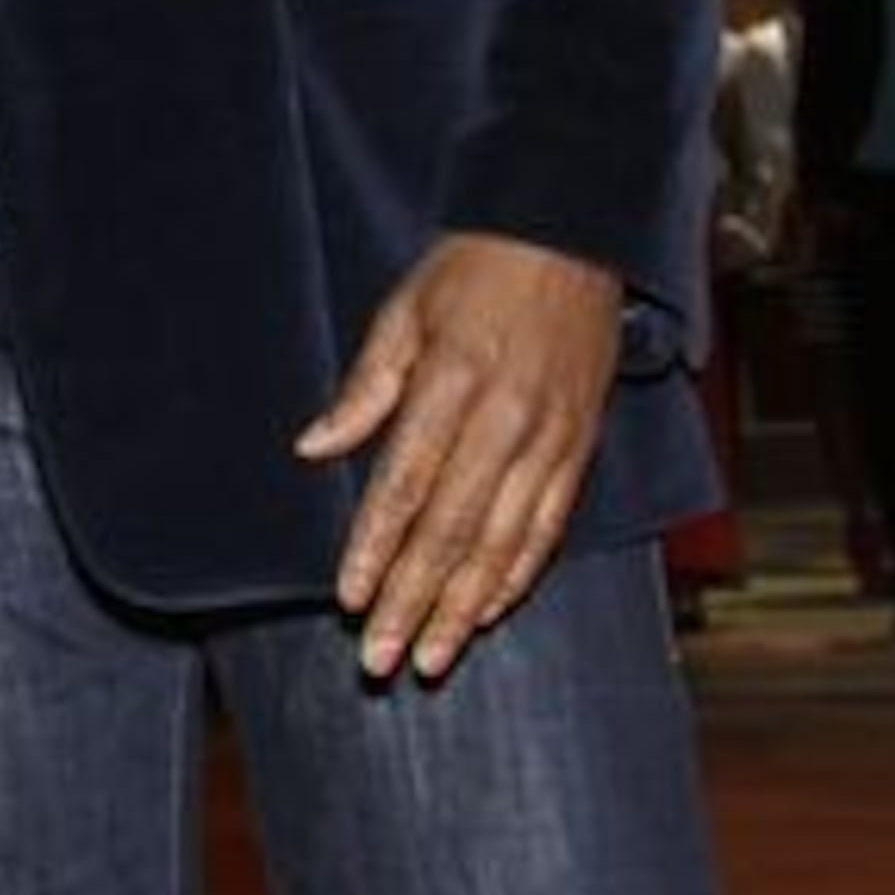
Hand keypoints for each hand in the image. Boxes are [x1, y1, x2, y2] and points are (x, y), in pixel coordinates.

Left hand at [294, 232, 623, 681]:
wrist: (572, 235)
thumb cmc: (475, 269)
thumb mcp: (404, 310)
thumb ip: (365, 388)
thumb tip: (312, 448)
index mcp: (455, 382)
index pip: (407, 483)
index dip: (377, 547)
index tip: (351, 598)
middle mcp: (508, 420)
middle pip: (453, 529)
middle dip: (414, 600)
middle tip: (381, 658)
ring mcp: (552, 439)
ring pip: (503, 543)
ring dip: (464, 609)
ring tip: (432, 657)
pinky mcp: (582, 449)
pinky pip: (549, 528)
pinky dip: (517, 577)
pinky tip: (488, 613)